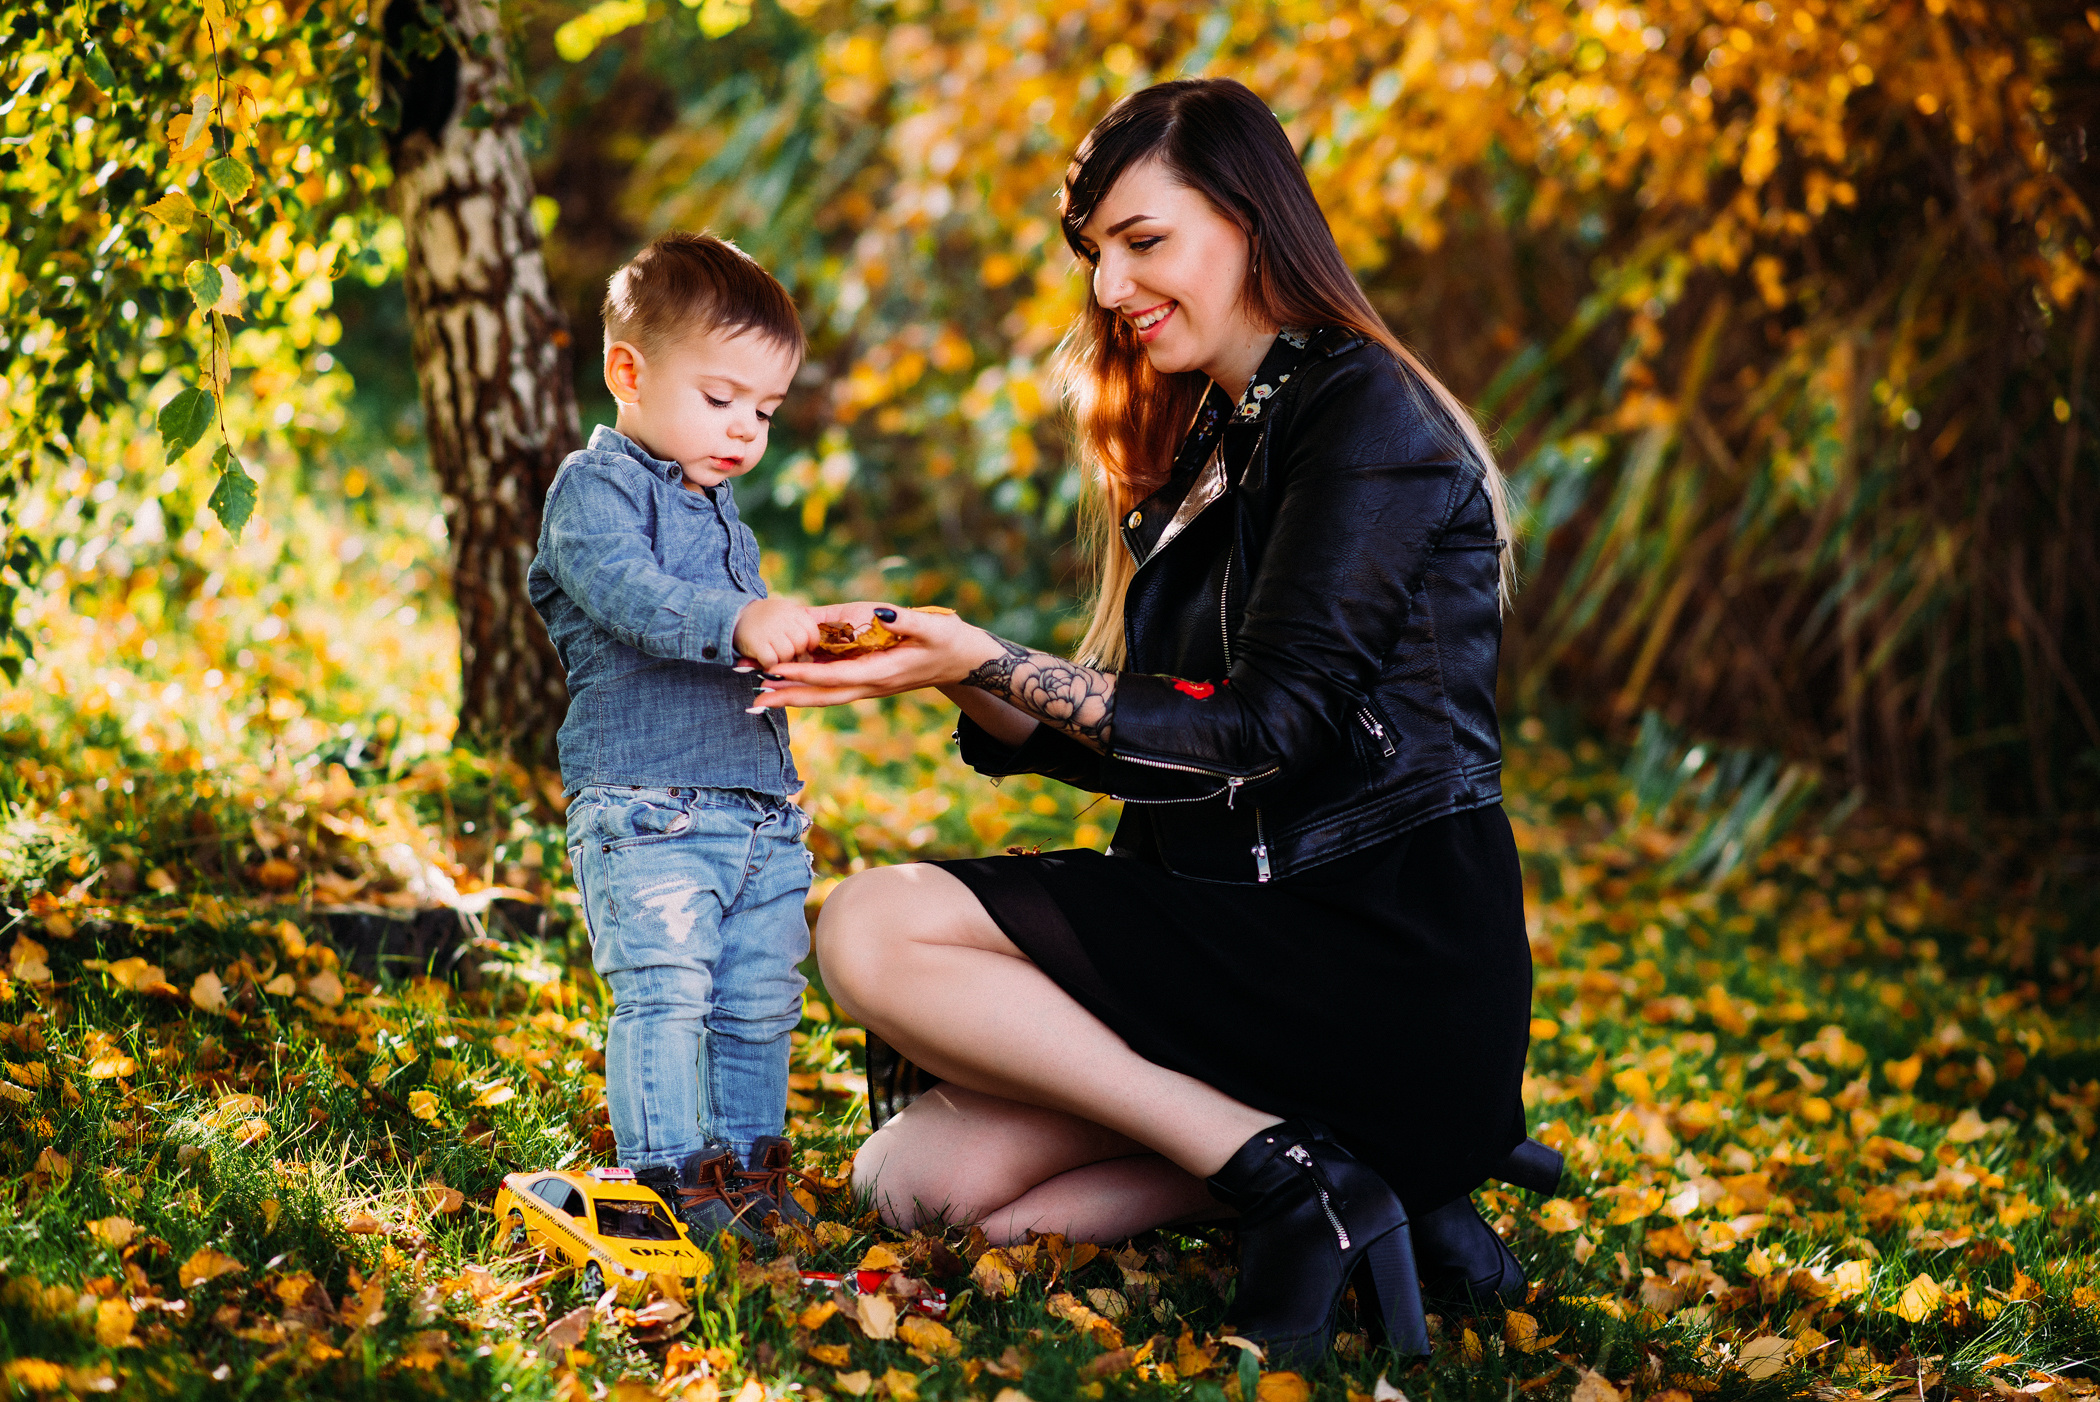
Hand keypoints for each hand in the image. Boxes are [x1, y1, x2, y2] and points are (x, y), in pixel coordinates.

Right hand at [731, 596, 822, 670]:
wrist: (737, 615)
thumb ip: (801, 628)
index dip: (811, 643)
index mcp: (793, 611)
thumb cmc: (768, 620)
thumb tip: (814, 652)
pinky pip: (771, 660)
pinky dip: (769, 664)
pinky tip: (765, 660)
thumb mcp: (787, 615)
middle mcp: (782, 618)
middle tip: (790, 655)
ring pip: (787, 653)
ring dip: (783, 660)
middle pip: (801, 643)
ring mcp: (768, 630)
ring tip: (776, 656)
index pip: (812, 630)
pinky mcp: (755, 642)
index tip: (805, 648)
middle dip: (797, 653)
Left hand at [749, 604, 1000, 708]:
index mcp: (883, 673)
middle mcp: (871, 685)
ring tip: (760, 695)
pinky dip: (808, 687)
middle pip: (822, 697)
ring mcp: (869, 685)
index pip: (835, 676)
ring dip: (793, 696)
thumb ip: (906, 621)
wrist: (963, 662)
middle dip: (788, 698)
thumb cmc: (950, 641)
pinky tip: (788, 681)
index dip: (805, 673)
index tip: (776, 670)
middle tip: (754, 699)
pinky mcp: (868, 679)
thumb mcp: (933, 627)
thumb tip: (880, 614)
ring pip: (824, 696)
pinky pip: (832, 687)